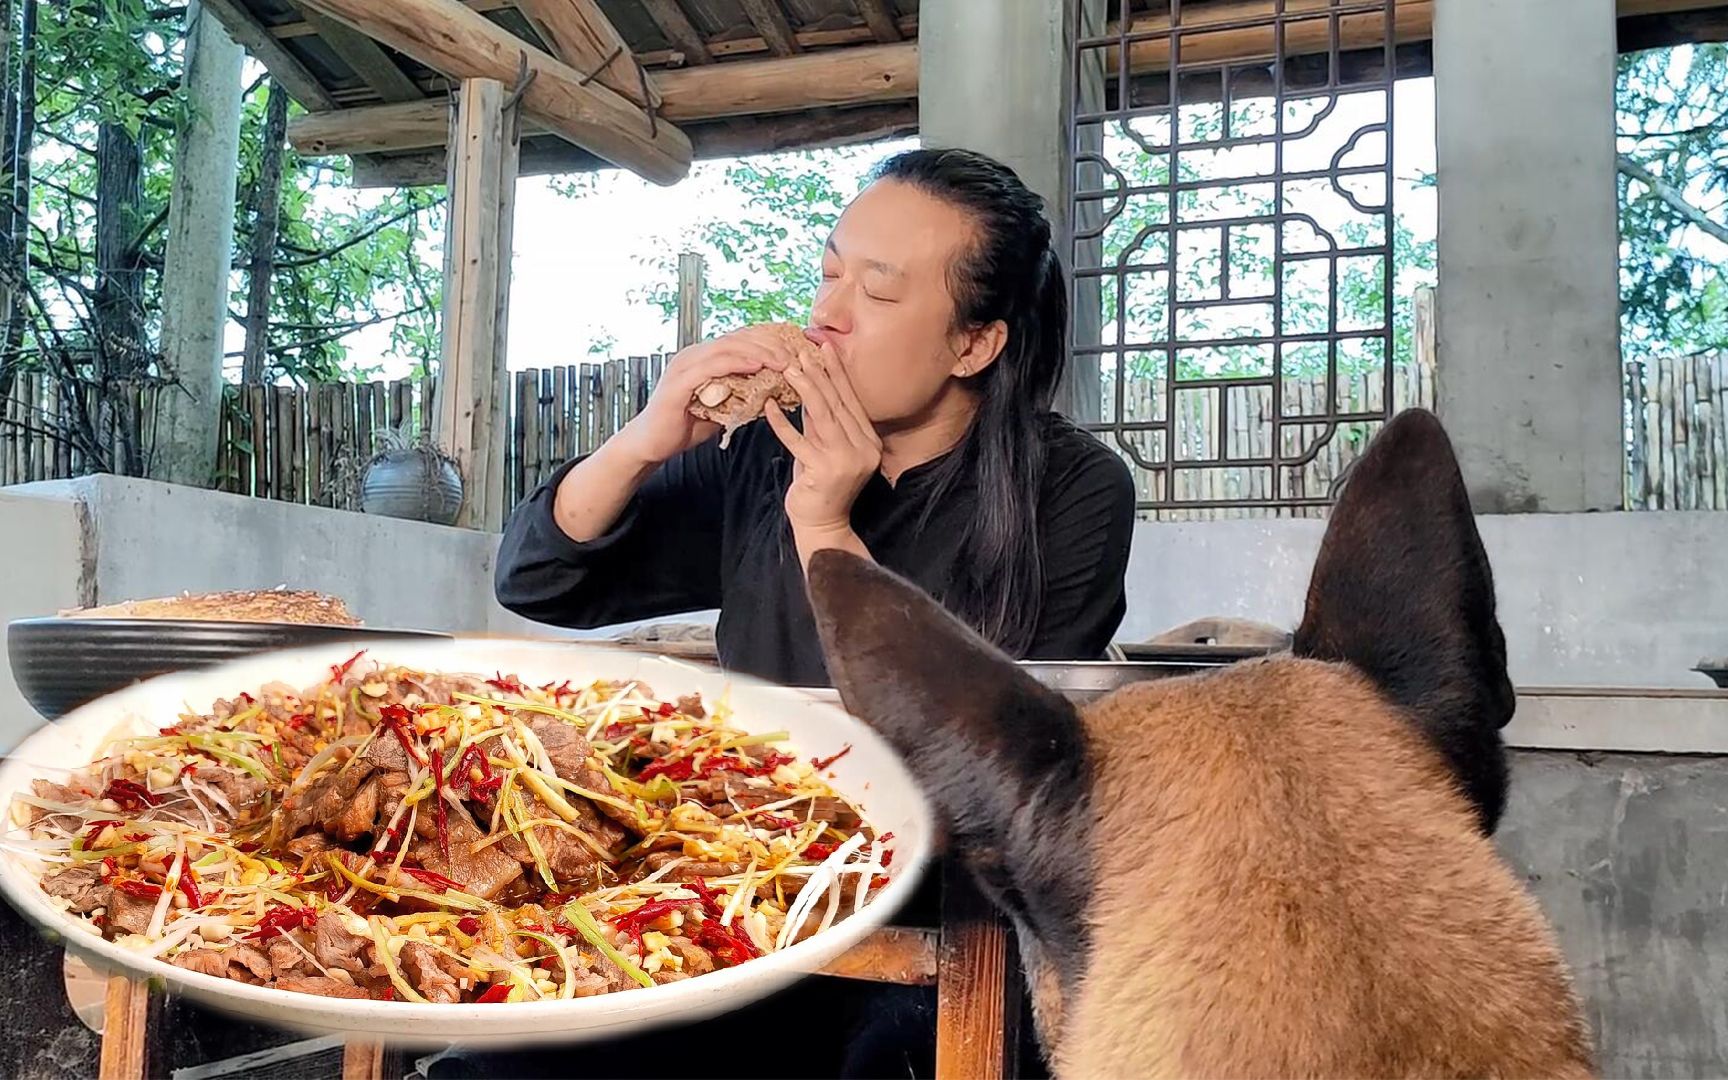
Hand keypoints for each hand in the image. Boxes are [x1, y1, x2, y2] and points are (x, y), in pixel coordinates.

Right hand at [610, 325, 801, 465]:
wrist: (650, 444)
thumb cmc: (684, 427)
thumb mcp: (721, 409)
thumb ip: (741, 397)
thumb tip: (771, 394)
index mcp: (703, 358)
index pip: (740, 340)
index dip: (768, 342)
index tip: (793, 352)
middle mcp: (694, 355)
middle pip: (737, 339)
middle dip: (769, 345)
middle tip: (794, 355)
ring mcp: (685, 365)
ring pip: (728, 348)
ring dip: (759, 352)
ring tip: (782, 360)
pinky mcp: (679, 381)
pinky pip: (712, 365)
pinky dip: (736, 363)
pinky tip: (756, 367)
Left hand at [764, 340, 881, 539]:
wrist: (822, 524)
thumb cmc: (821, 484)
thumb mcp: (826, 447)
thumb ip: (822, 421)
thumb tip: (810, 387)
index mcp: (869, 441)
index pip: (851, 400)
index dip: (837, 372)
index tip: (824, 348)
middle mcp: (864, 450)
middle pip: (838, 404)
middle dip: (818, 375)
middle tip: (801, 351)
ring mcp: (846, 461)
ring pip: (823, 417)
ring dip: (805, 390)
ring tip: (789, 368)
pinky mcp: (823, 472)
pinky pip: (799, 442)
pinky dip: (783, 423)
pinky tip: (769, 407)